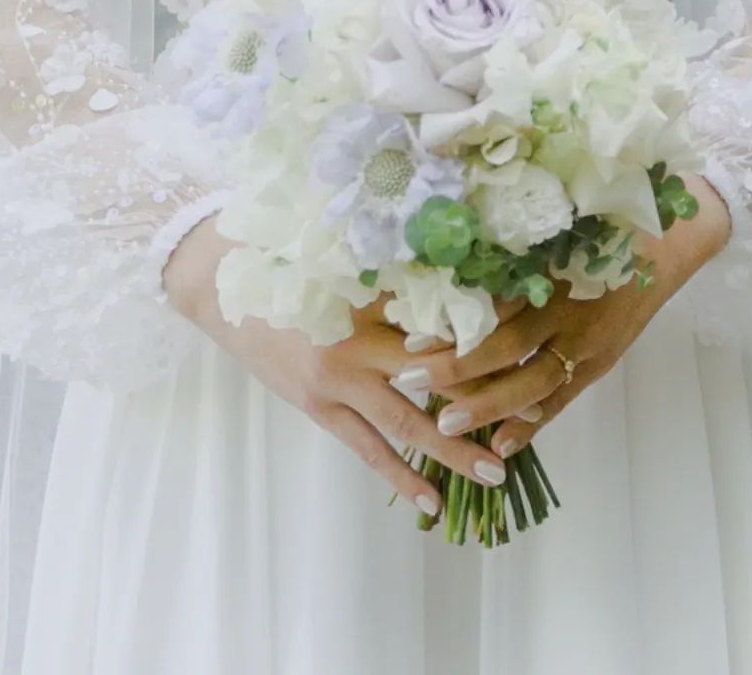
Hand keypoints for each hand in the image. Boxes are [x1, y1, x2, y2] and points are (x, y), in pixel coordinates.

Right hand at [161, 214, 512, 514]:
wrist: (218, 281)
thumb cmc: (284, 255)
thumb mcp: (341, 253)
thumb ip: (394, 269)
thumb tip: (456, 276)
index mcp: (368, 295)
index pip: (442, 321)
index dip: (487, 337)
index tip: (529, 345)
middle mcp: (357, 342)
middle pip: (436, 379)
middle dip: (484, 402)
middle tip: (533, 419)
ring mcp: (335, 380)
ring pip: (406, 423)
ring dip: (452, 450)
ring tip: (494, 474)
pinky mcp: (317, 405)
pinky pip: (366, 447)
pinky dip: (399, 474)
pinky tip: (429, 498)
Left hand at [409, 176, 732, 461]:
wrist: (665, 246)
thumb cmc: (602, 227)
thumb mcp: (556, 230)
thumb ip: (511, 251)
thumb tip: (451, 262)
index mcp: (550, 273)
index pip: (494, 304)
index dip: (454, 323)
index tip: (412, 335)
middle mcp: (566, 311)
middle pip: (506, 346)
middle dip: (457, 369)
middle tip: (410, 381)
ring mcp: (586, 343)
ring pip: (531, 382)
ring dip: (488, 406)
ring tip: (446, 424)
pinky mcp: (599, 364)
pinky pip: (562, 399)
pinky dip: (533, 424)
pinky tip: (503, 445)